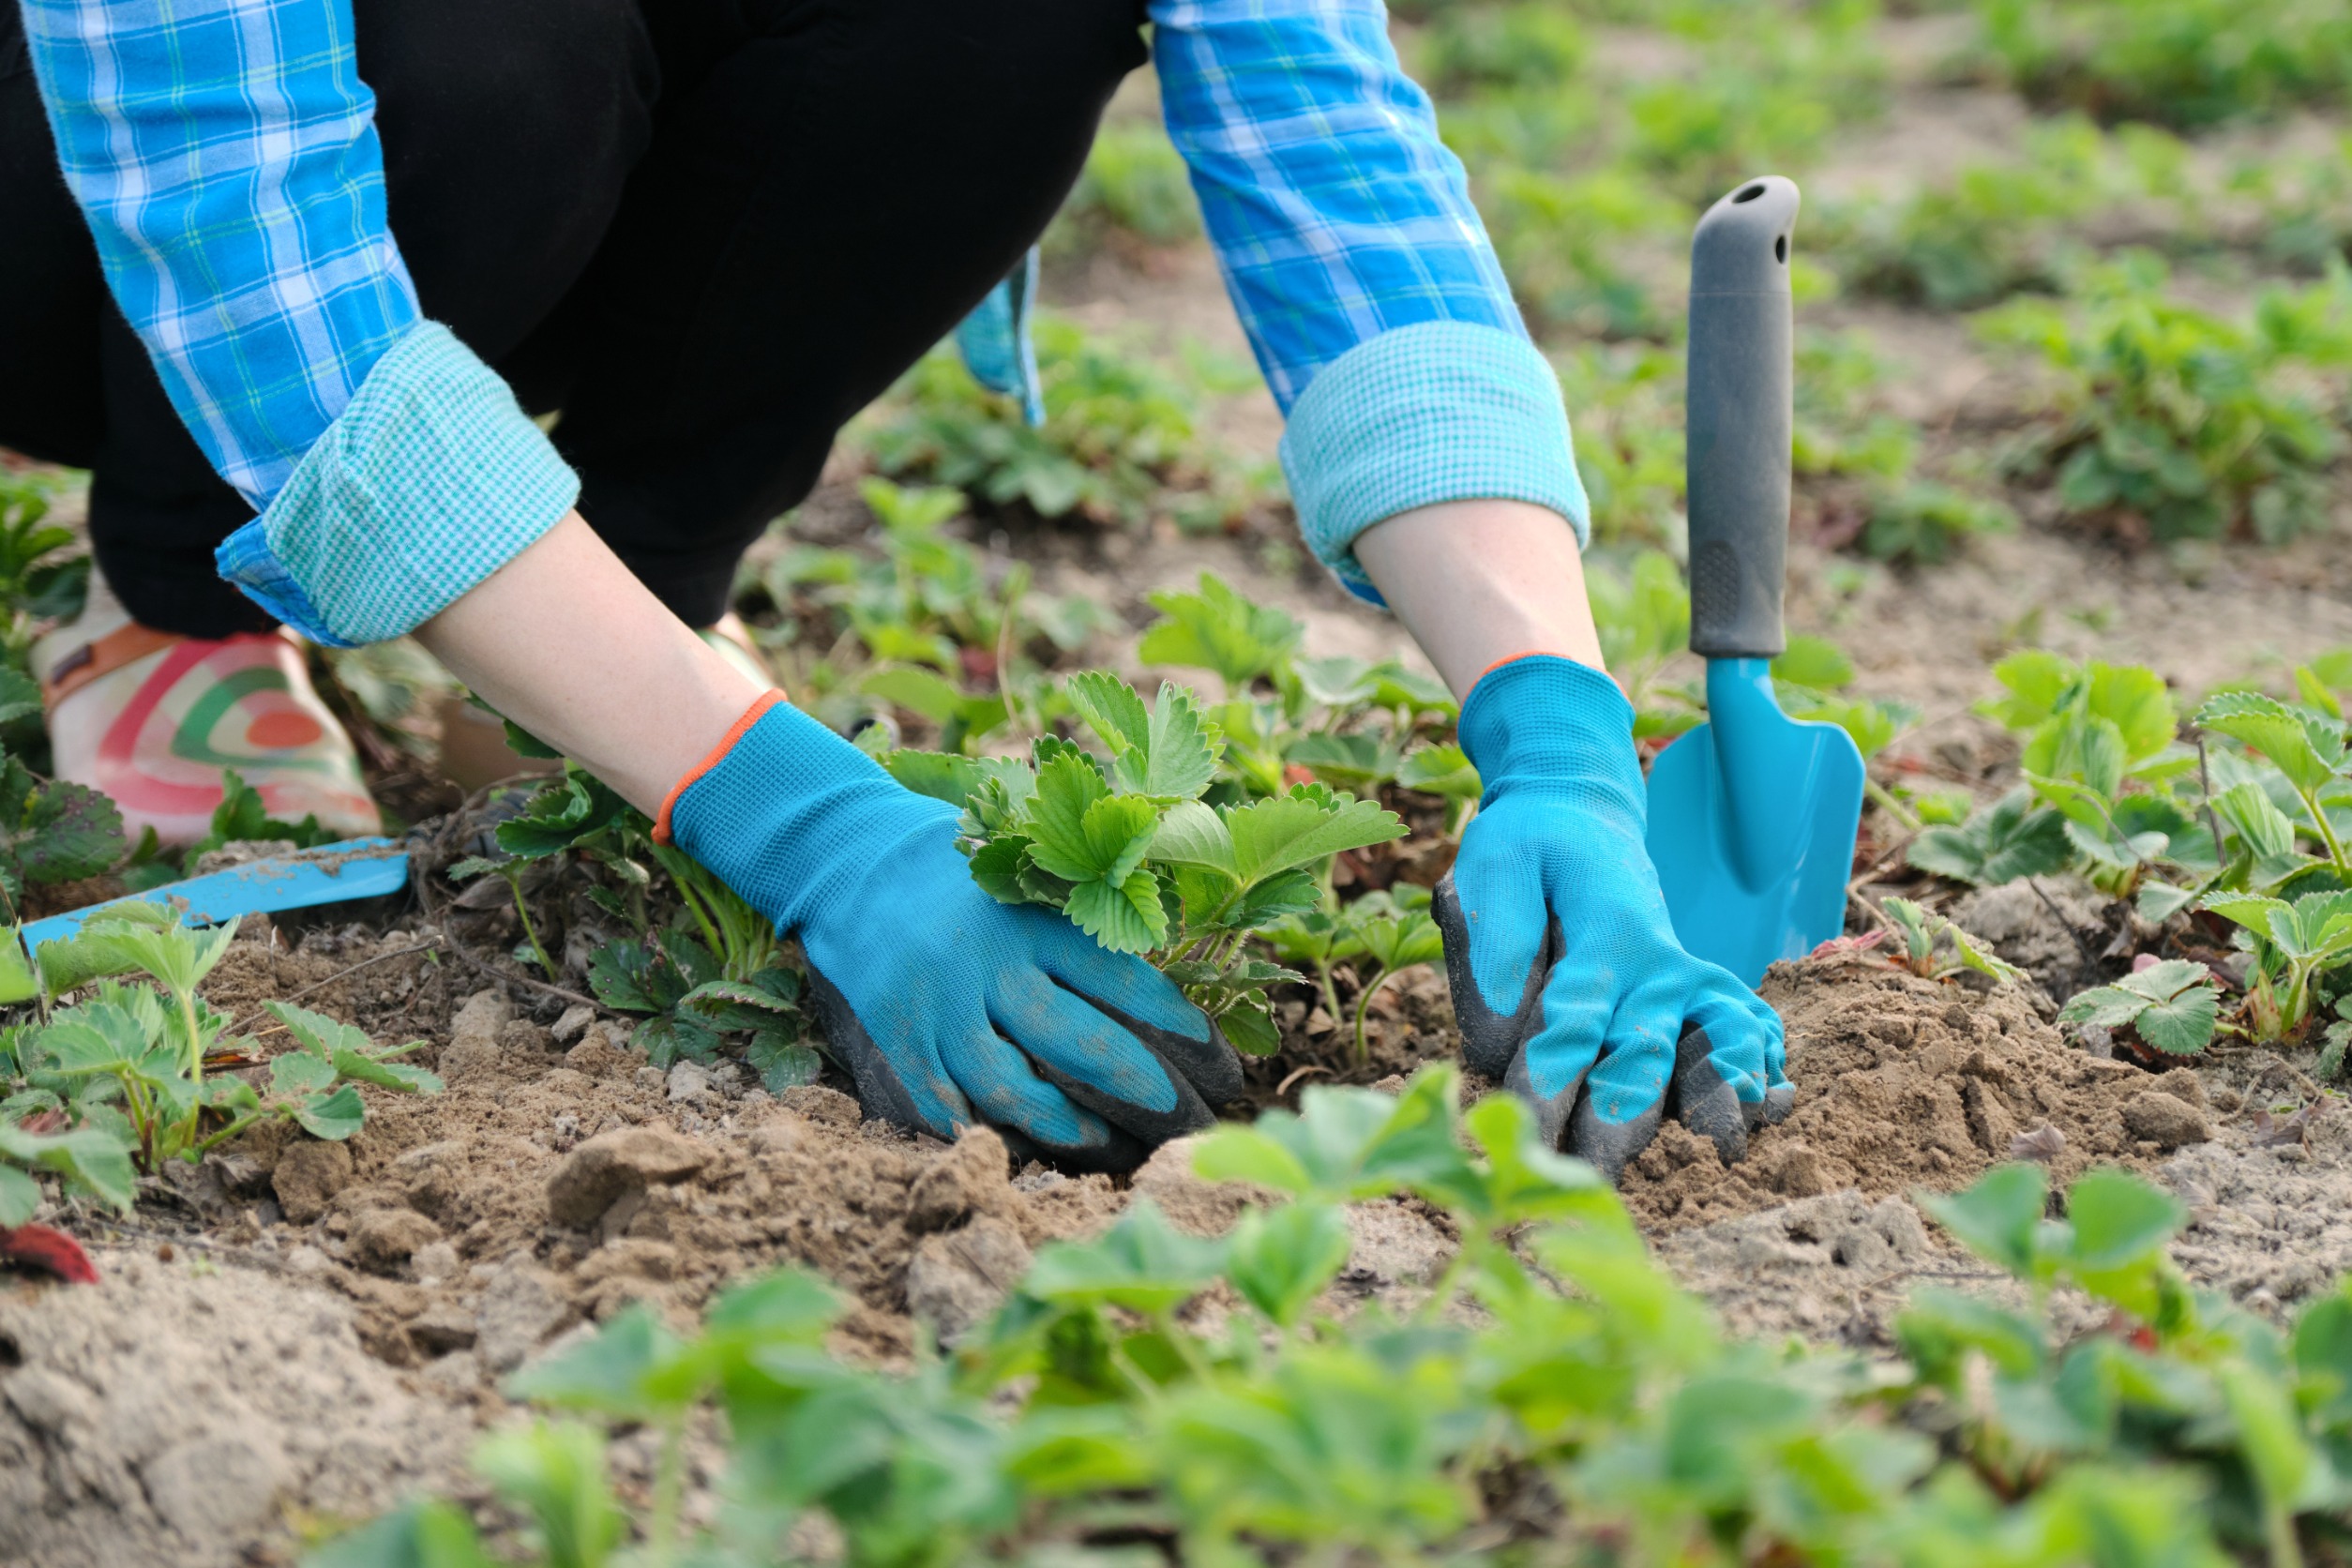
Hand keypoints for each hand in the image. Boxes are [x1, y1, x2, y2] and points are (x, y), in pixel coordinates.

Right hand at [663, 696, 1239, 1170]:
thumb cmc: (954, 861)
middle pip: (1075, 1040)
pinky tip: (1024, 1149)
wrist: (843, 855)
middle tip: (1183, 1119)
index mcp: (1029, 915)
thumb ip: (1079, 909)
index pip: (1118, 976)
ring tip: (1106, 1144)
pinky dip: (985, 1131)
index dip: (1172, 1021)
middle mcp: (986, 963)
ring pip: (1010, 1087)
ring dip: (1067, 1126)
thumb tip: (1163, 960)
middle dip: (1139, 1088)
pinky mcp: (898, 1036)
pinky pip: (945, 1103)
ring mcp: (938, 1007)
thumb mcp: (1022, 864)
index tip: (1211, 1054)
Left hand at [1432, 655, 1788, 1180]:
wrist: (1581, 811)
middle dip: (1623, 1116)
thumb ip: (1494, 939)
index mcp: (1599, 934)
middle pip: (1642, 1049)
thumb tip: (1500, 1024)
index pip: (1574, 1019)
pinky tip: (1774, 1101)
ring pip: (1711, 1039)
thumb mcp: (1495, 864)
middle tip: (1602, 1172)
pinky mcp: (1697, 985)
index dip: (1552, 1078)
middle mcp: (1652, 961)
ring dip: (1717, 1092)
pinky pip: (1741, 1021)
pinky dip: (1760, 1057)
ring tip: (1730, 1141)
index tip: (1531, 1131)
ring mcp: (1682, 976)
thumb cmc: (1527, 844)